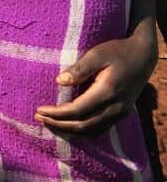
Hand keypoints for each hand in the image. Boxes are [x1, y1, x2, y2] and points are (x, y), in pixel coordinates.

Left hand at [33, 29, 156, 134]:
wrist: (143, 56)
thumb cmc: (117, 51)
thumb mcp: (97, 54)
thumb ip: (79, 68)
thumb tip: (59, 81)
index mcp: (108, 91)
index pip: (77, 110)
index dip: (57, 113)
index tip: (39, 110)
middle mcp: (116, 107)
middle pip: (83, 125)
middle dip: (59, 124)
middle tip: (38, 118)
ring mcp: (121, 112)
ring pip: (92, 130)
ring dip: (69, 129)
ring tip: (49, 122)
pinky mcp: (122, 113)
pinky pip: (100, 128)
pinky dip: (82, 130)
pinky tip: (68, 125)